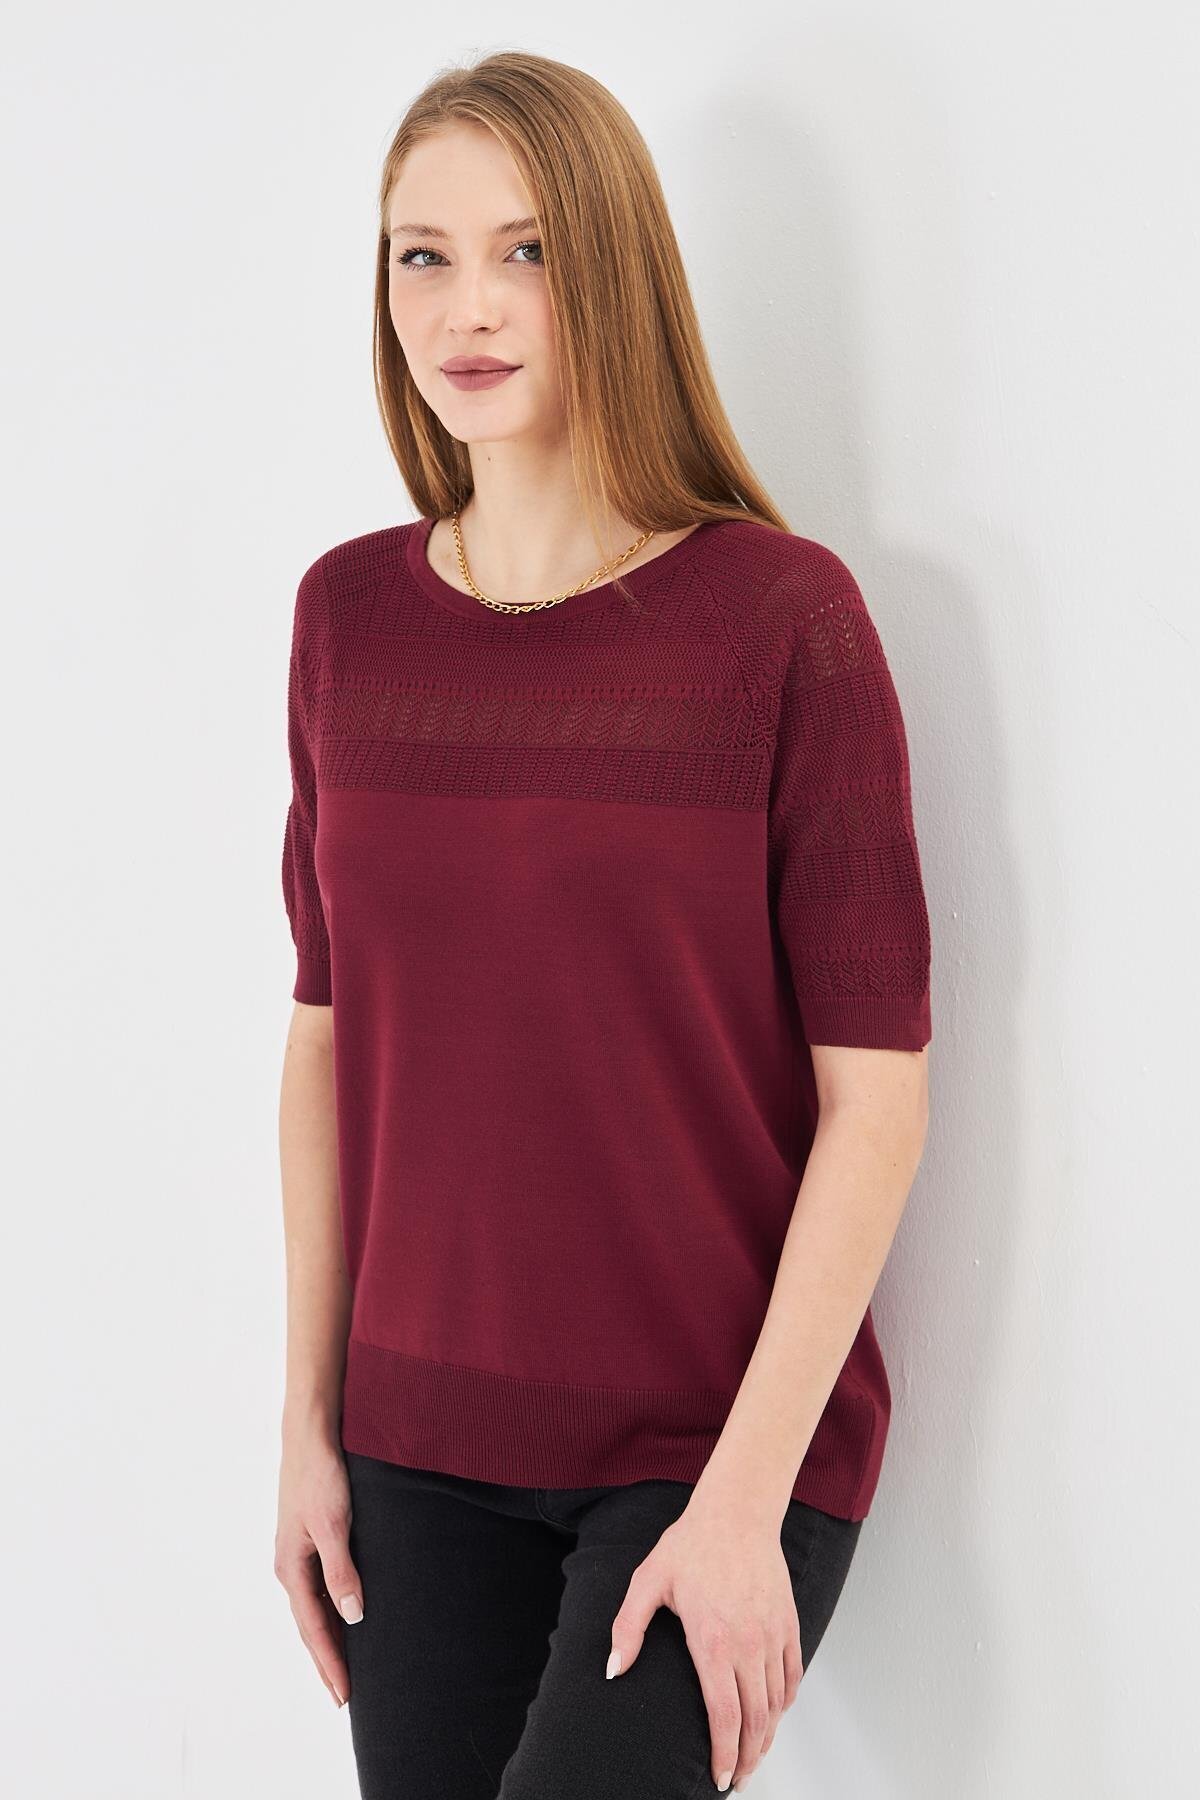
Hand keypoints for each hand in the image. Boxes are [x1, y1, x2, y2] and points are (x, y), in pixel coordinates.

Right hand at [274, 1426, 364, 1708]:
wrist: (311, 1433)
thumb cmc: (321, 1474)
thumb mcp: (335, 1524)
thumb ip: (342, 1571)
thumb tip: (354, 1617)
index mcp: (291, 1568)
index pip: (315, 1629)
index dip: (331, 1663)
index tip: (345, 1696)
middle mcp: (292, 1565)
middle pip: (312, 1624)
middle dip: (328, 1660)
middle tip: (346, 1696)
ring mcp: (299, 1552)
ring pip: (316, 1607)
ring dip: (330, 1637)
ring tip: (348, 1666)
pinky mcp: (312, 1537)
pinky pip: (321, 1586)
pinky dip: (332, 1609)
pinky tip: (346, 1614)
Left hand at [605, 1494, 803, 1790]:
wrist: (737, 1512)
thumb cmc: (690, 1545)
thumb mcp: (648, 1581)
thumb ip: (628, 1628)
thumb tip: (613, 1670)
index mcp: (711, 1641)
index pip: (723, 1716)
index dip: (723, 1754)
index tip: (720, 1779)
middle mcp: (747, 1645)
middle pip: (754, 1720)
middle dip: (746, 1758)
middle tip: (737, 1779)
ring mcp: (771, 1635)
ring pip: (776, 1703)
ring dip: (766, 1736)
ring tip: (753, 1756)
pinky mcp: (788, 1623)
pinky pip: (792, 1675)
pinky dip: (785, 1703)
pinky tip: (774, 1715)